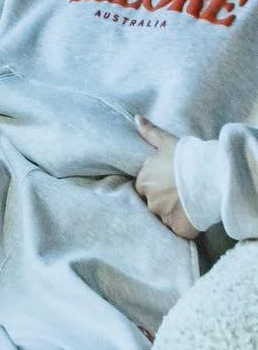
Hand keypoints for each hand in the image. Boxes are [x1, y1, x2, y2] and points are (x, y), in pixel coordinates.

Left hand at [135, 117, 200, 238]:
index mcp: (144, 181)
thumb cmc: (189, 157)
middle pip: (153, 204)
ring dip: (173, 214)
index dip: (157, 187)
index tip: (169, 184)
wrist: (212, 174)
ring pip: (165, 218)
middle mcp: (149, 200)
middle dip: (164, 201)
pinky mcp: (177, 228)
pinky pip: (177, 231)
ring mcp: (163, 215)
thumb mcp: (167, 143)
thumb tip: (136, 119)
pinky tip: (192, 218)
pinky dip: (184, 227)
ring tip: (187, 205)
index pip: (144, 188)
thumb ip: (150, 133)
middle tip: (180, 194)